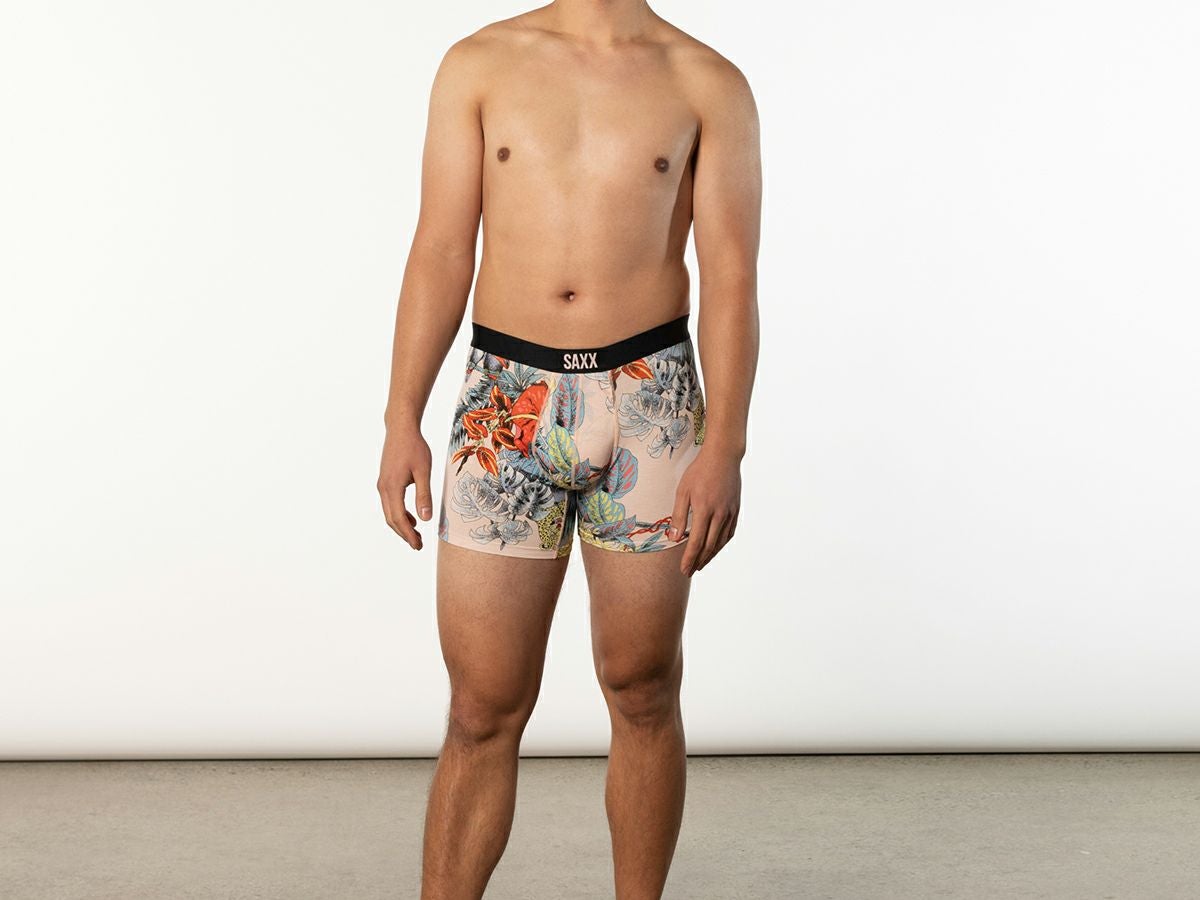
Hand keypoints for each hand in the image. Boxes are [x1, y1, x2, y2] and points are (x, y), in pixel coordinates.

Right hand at [377, 424, 433, 549]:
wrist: (401, 429)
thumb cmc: (414, 447)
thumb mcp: (423, 471)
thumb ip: (424, 495)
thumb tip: (426, 519)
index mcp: (392, 487)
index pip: (399, 518)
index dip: (408, 535)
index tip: (417, 546)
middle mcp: (384, 488)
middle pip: (391, 519)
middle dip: (404, 534)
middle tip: (418, 546)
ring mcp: (383, 484)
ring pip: (389, 512)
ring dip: (401, 525)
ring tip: (416, 535)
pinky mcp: (385, 481)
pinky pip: (390, 503)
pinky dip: (399, 514)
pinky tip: (412, 517)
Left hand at [669, 445, 741, 575]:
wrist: (723, 456)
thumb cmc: (699, 471)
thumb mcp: (682, 491)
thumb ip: (678, 516)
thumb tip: (674, 538)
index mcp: (704, 510)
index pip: (696, 542)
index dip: (690, 558)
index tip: (684, 570)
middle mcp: (720, 514)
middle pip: (710, 546)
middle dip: (699, 561)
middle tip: (690, 572)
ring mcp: (730, 513)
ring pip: (721, 542)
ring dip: (711, 556)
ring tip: (701, 564)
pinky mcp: (736, 509)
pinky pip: (730, 533)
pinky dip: (722, 544)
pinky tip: (715, 548)